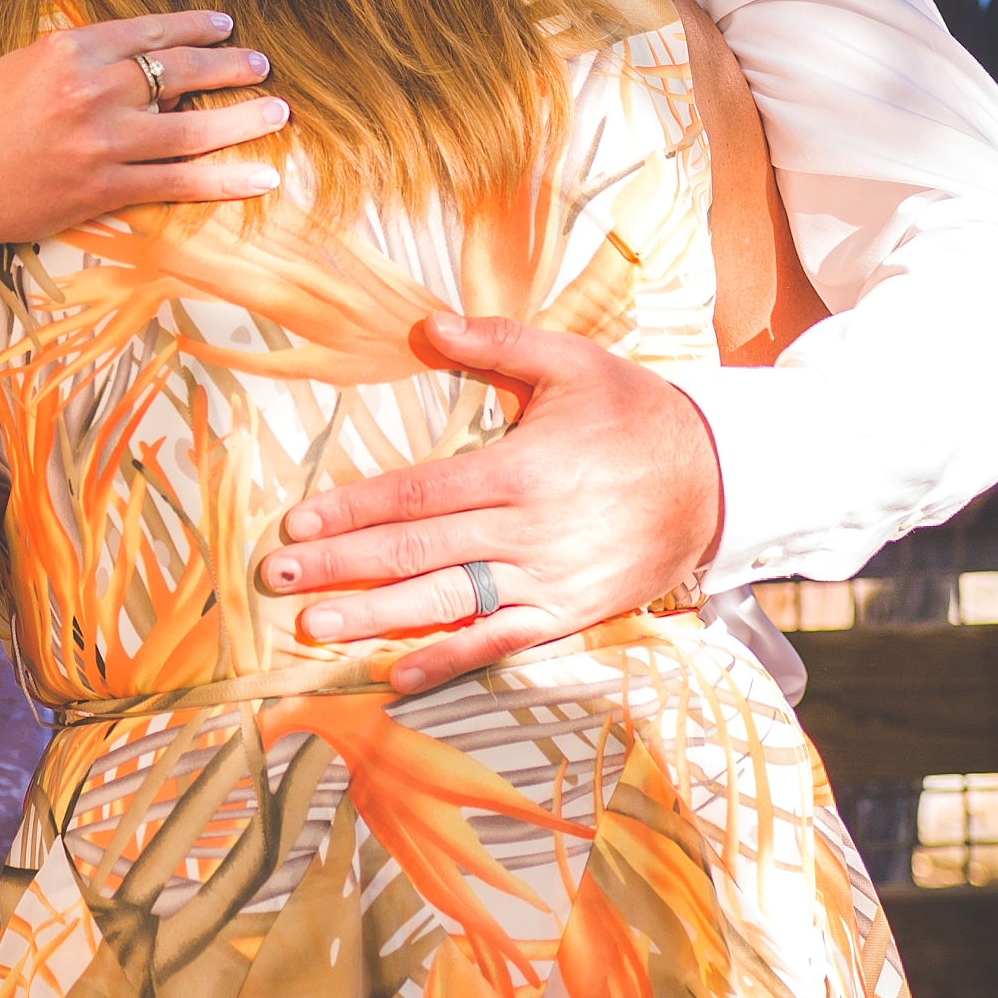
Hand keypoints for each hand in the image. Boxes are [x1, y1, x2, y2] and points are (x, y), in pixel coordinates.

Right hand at [0, 13, 290, 256]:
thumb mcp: (22, 67)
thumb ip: (80, 58)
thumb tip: (141, 59)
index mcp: (68, 50)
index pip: (148, 33)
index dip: (194, 28)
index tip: (224, 28)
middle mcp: (90, 90)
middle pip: (179, 72)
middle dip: (229, 66)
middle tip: (261, 64)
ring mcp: (100, 142)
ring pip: (191, 127)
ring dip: (242, 117)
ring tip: (277, 110)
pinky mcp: (104, 188)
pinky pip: (179, 182)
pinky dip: (226, 178)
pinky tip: (261, 174)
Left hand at [256, 312, 724, 694]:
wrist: (718, 481)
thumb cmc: (635, 413)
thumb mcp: (571, 361)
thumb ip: (497, 341)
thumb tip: (429, 321)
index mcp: (518, 470)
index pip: (416, 493)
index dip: (354, 509)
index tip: (299, 521)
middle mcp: (526, 532)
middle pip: (417, 552)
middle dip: (343, 565)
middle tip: (279, 577)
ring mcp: (546, 581)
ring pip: (448, 603)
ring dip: (378, 617)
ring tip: (316, 626)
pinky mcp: (568, 615)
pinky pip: (500, 645)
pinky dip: (449, 662)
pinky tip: (398, 676)